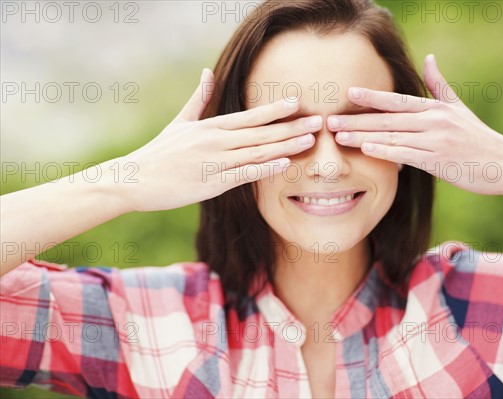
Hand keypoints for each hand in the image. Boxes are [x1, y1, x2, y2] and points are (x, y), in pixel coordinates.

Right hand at [117, 68, 319, 211]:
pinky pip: (243, 175)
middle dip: (291, 127)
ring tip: (310, 141)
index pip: (249, 116)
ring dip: (286, 146)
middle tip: (318, 122)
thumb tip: (207, 71)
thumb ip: (199, 99)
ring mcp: (214, 162)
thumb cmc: (159, 153)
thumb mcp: (179, 122)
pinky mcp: (210, 184)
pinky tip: (285, 163)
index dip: (274, 109)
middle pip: (260, 133)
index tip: (297, 103)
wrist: (134, 179)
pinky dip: (265, 169)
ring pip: (257, 152)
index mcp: (210, 127)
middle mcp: (215, 141)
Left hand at [328, 54, 502, 195]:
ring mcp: (435, 141)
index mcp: (435, 108)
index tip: (349, 93)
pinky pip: (406, 155)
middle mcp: (433, 121)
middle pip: (387, 119)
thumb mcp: (458, 108)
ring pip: (392, 136)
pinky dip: (386, 151)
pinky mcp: (438, 162)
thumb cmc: (478, 137)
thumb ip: (439, 85)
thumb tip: (429, 58)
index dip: (372, 97)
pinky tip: (366, 150)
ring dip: (363, 136)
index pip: (397, 101)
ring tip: (339, 136)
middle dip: (356, 119)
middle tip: (330, 120)